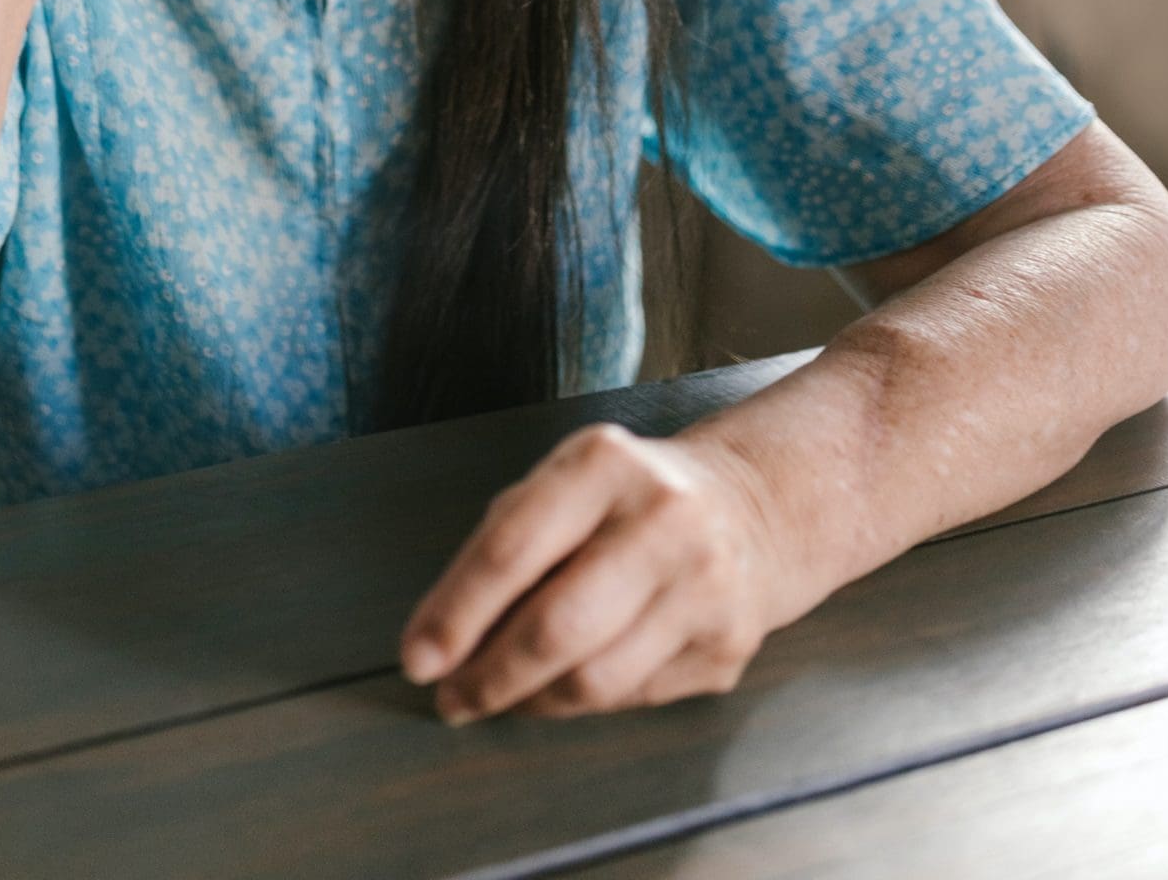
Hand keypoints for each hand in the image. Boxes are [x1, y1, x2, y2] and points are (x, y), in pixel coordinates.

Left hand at [399, 423, 778, 720]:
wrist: (750, 506)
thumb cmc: (628, 497)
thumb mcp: (564, 483)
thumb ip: (502, 545)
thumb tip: (441, 639)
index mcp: (605, 464)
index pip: (513, 548)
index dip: (456, 612)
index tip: (417, 659)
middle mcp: (663, 519)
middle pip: (556, 627)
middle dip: (489, 676)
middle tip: (451, 698)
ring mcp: (704, 586)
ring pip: (595, 680)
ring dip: (530, 702)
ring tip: (499, 696)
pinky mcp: (726, 646)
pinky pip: (631, 698)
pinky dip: (581, 703)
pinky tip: (561, 687)